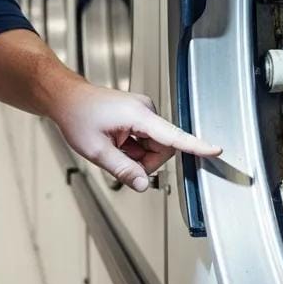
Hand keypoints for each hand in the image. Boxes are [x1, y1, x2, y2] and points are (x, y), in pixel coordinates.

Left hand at [50, 80, 221, 192]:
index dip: (196, 146)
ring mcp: (143, 111)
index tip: (215, 150)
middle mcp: (145, 110)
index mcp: (138, 115)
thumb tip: (142, 184)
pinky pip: (147, 139)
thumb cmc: (78, 116)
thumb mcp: (96, 150)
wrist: (67, 99)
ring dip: (137, 154)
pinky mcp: (140, 114)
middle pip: (163, 147)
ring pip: (155, 146)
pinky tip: (117, 142)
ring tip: (114, 147)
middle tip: (120, 159)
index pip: (173, 136)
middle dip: (145, 161)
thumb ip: (123, 169)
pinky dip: (134, 147)